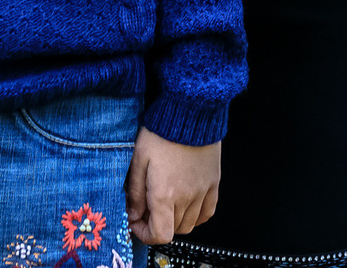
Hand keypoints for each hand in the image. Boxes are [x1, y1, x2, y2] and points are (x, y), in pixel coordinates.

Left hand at [126, 129, 219, 243]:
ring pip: (190, 224)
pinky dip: (196, 216)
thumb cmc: (162, 132)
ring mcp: (202, 192)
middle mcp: (186, 198)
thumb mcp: (138, 159)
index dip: (145, 235)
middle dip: (156, 225)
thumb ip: (135, 191)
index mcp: (165, 194)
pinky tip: (186, 205)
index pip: (160, 235)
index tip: (137, 223)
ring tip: (165, 204)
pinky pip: (207, 213)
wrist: (190, 112)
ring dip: (175, 221)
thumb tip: (133, 214)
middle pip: (173, 230)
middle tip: (146, 209)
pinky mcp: (213, 184)